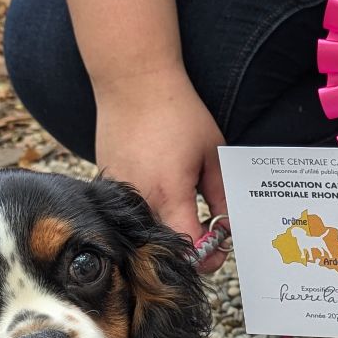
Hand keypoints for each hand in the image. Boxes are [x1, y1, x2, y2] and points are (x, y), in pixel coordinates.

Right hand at [94, 69, 228, 272]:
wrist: (132, 81)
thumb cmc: (178, 112)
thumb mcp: (212, 155)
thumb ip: (222, 196)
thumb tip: (229, 226)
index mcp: (170, 194)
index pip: (187, 250)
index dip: (206, 256)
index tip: (219, 247)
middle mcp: (141, 199)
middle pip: (164, 247)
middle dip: (190, 248)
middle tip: (209, 233)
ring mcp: (120, 192)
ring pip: (146, 231)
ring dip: (170, 229)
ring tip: (188, 210)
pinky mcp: (109, 182)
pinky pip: (131, 211)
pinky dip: (152, 211)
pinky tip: (165, 191)